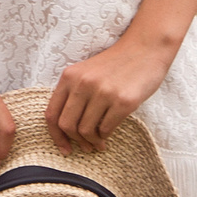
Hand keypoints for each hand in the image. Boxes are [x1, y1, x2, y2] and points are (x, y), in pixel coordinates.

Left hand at [45, 35, 175, 149]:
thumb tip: (66, 130)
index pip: (52, 114)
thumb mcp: (87, 72)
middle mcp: (83, 83)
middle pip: (67, 125)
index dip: (56, 136)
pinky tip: (109, 134)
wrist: (145, 48)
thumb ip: (73, 93)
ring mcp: (103, 92)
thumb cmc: (116, 64)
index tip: (65, 148)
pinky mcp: (123, 101)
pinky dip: (105, 136)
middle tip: (85, 147)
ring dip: (92, 141)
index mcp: (70, 76)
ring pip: (86, 130)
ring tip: (99, 142)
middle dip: (75, 141)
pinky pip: (106, 129)